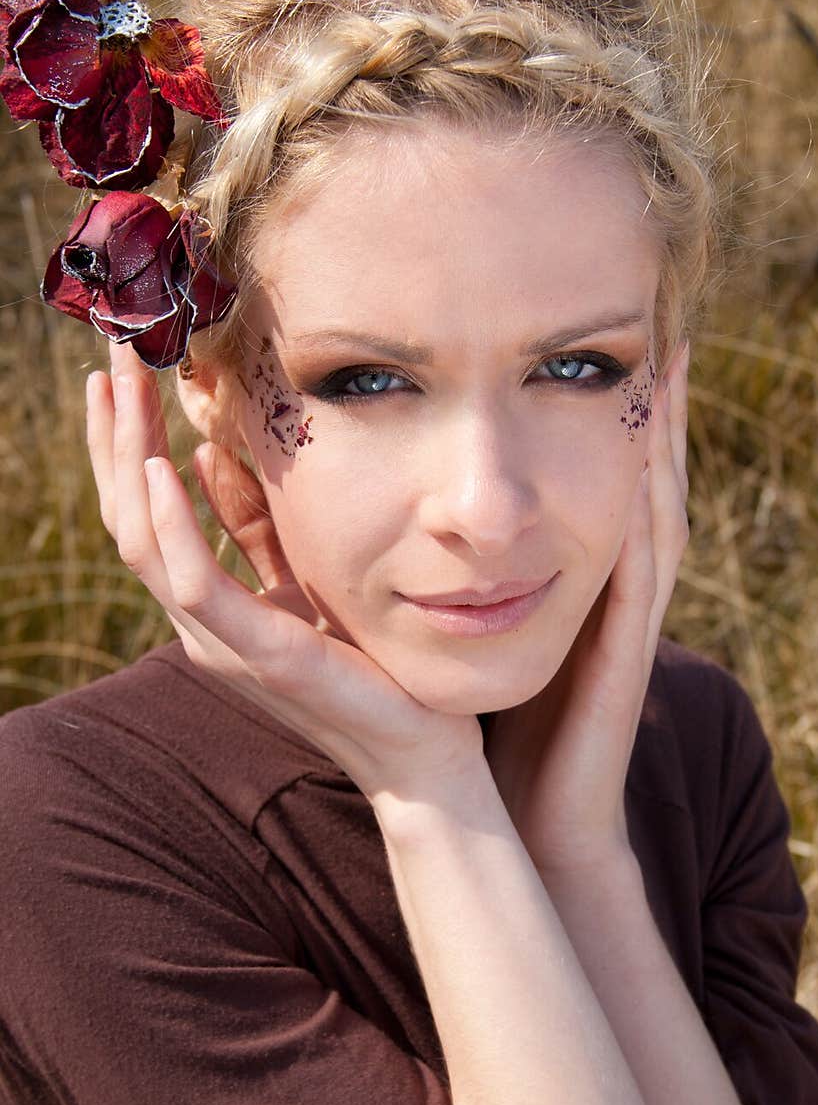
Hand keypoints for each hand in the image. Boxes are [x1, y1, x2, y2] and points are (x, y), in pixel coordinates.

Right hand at [85, 343, 483, 804]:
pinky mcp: (265, 655)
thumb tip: (206, 456)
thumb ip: (253, 527)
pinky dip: (173, 525)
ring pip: (144, 545)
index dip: (122, 448)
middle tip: (110, 357)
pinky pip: (199, 585)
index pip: (142, 517)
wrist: (419, 746)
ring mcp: (226, 645)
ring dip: (127, 462)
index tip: (121, 376)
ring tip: (121, 390)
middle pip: (127, 520)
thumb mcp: (302, 578)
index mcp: (210, 609)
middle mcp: (201, 627)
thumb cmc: (368, 662)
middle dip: (114, 437)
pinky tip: (162, 466)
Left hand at [482, 340, 691, 872]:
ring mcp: (622, 620)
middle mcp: (607, 589)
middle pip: (636, 479)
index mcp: (572, 582)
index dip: (597, 412)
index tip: (590, 340)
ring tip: (669, 365)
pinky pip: (644, 572)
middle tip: (656, 321)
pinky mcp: (623, 654)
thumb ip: (448, 581)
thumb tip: (394, 523)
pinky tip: (652, 458)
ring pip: (652, 511)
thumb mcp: (469, 638)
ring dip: (663, 440)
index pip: (591, 480)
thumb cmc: (493, 732)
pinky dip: (651, 512)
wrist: (523, 818)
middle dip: (647, 405)